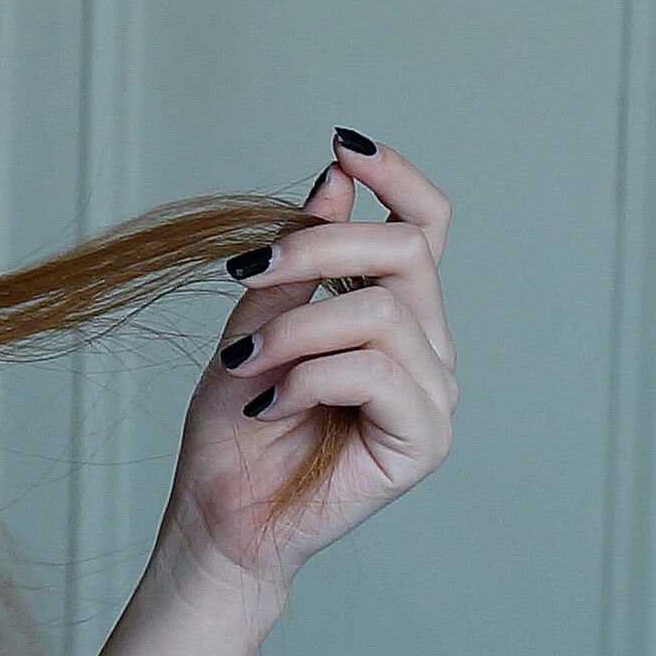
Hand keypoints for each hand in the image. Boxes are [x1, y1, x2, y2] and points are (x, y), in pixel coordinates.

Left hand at [153, 128, 457, 607]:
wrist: (221, 511)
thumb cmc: (237, 422)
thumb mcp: (256, 319)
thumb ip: (301, 255)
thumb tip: (335, 178)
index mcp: (394, 311)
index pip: (426, 226)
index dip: (396, 176)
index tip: (342, 143)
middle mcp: (427, 347)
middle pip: (405, 252)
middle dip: (316, 246)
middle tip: (242, 272)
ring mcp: (434, 393)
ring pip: (380, 312)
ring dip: (291, 332)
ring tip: (246, 370)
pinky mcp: (426, 438)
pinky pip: (371, 371)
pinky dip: (303, 380)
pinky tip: (268, 407)